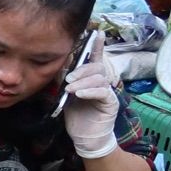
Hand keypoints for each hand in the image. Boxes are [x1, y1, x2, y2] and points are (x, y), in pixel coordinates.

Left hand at [62, 36, 120, 158]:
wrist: (85, 138)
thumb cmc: (77, 117)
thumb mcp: (67, 96)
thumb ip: (66, 82)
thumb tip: (60, 66)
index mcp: (93, 79)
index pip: (96, 59)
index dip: (97, 46)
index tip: (96, 32)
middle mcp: (103, 83)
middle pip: (97, 67)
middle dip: (82, 70)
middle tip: (69, 79)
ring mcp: (108, 92)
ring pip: (100, 78)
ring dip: (83, 82)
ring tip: (71, 89)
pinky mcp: (111, 103)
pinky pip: (103, 92)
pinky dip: (90, 91)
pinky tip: (80, 94)